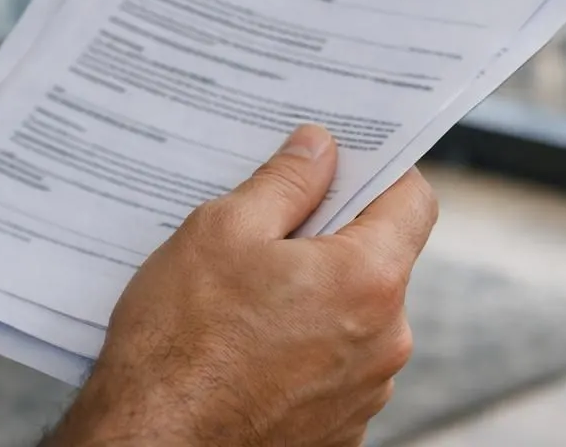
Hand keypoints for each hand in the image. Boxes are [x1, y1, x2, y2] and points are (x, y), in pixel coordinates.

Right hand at [49, 126, 437, 446]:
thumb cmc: (180, 340)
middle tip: (265, 227)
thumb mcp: (222, 231)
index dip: (377, 170)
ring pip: (353, 313)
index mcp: (368, 281)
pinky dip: (301, 343)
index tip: (336, 162)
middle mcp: (384, 342)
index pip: (412, 200)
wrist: (154, 442)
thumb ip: (285, 181)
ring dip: (312, 293)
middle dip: (329, 235)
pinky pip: (333, 363)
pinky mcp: (338, 426)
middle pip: (378, 259)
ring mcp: (364, 392)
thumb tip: (319, 148)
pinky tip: (244, 341)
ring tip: (242, 292)